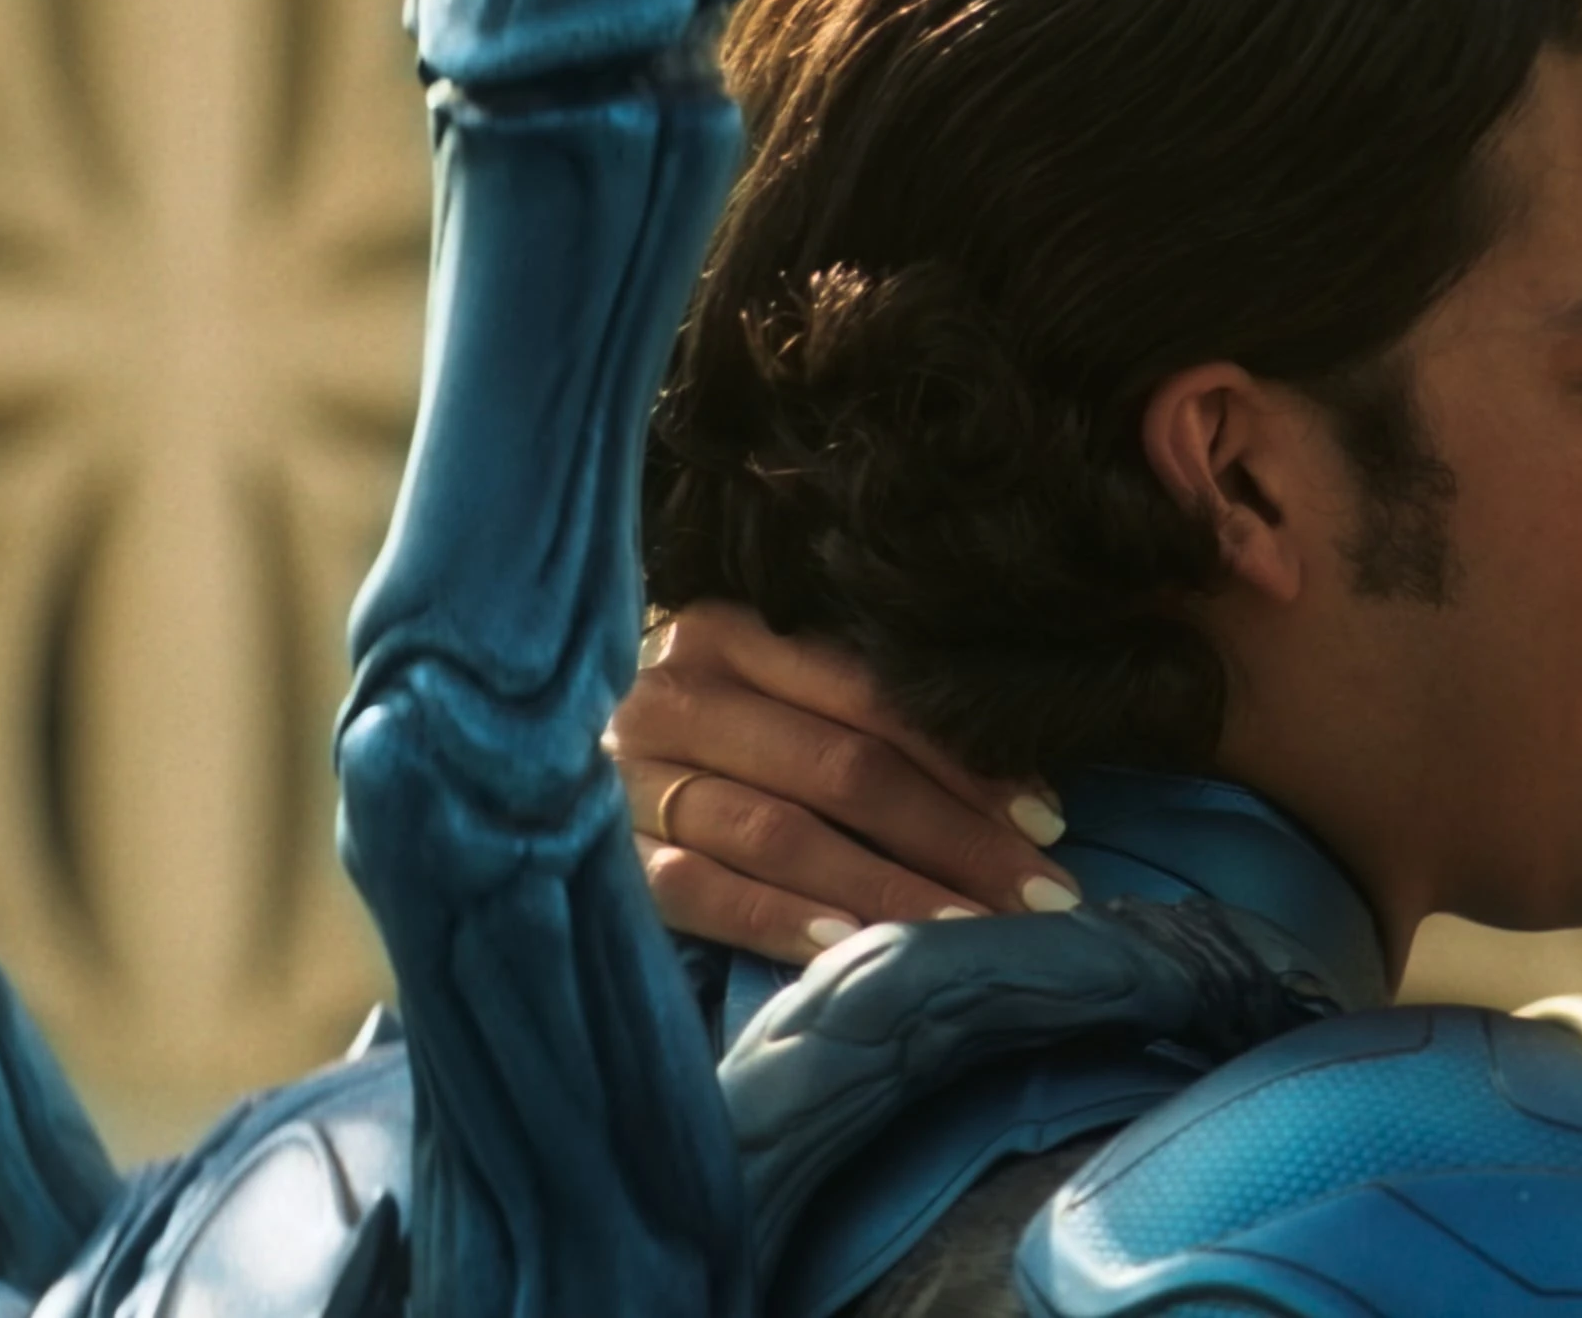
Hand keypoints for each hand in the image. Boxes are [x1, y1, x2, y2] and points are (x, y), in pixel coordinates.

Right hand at [610, 600, 1082, 962]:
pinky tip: (846, 946)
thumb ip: (865, 726)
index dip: (968, 765)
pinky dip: (776, 917)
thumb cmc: (705, 745)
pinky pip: (700, 889)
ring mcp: (630, 777)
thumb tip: (1027, 799)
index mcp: (732, 634)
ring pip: (783, 832)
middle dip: (955, 839)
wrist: (530, 776)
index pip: (873, 702)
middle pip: (843, 770)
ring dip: (888, 889)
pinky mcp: (600, 855)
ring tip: (969, 935)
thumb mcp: (777, 704)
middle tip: (1041, 898)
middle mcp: (676, 694)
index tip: (1051, 825)